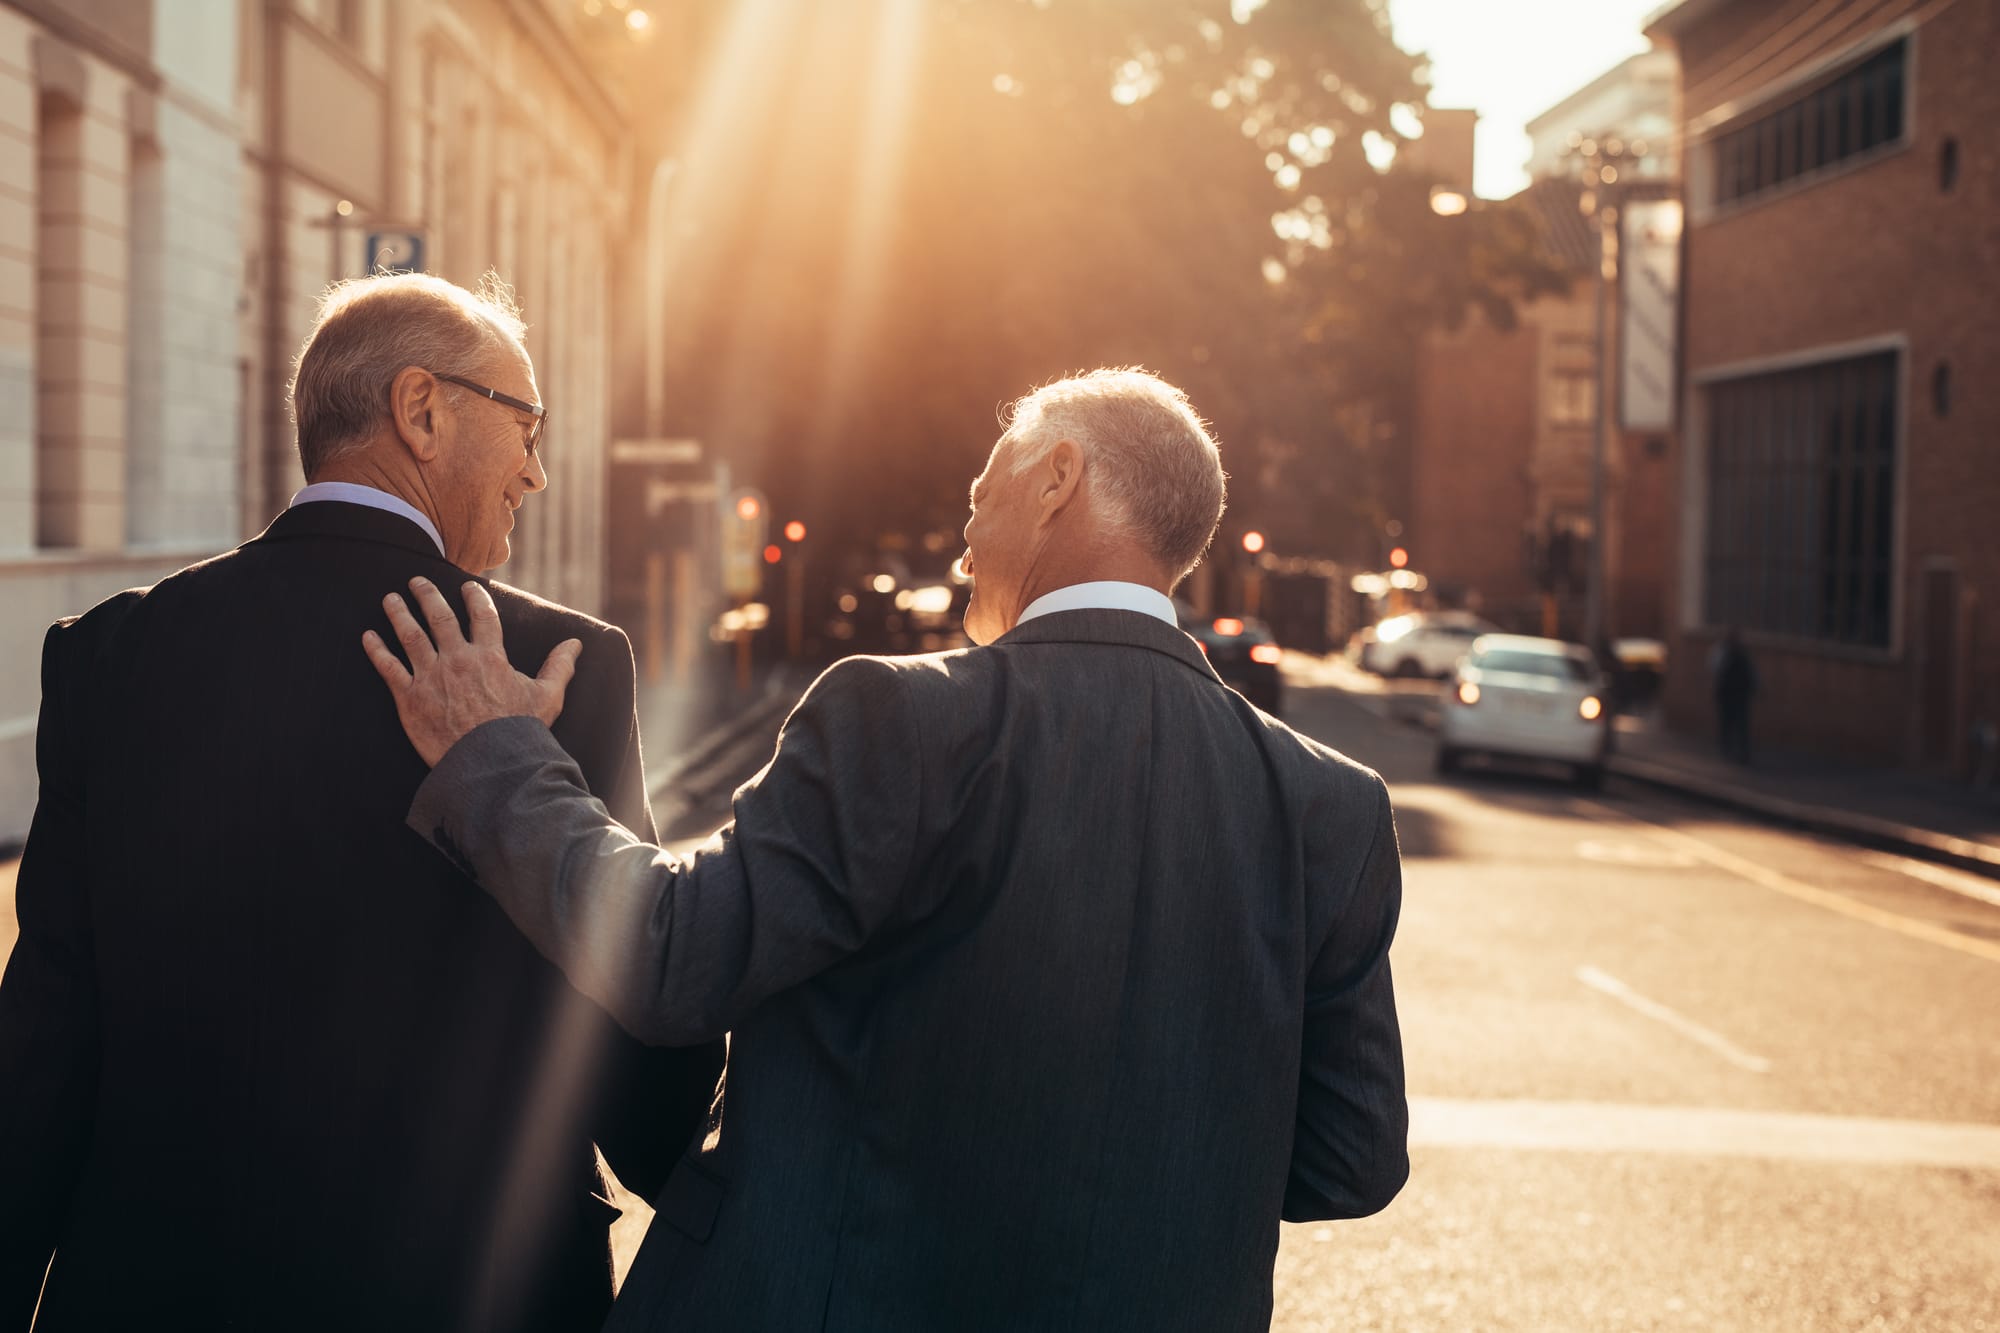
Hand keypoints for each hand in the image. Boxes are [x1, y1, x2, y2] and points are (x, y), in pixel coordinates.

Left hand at [361, 576, 581, 765]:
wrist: (489, 763)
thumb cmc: (519, 732)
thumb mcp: (548, 697)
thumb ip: (559, 667)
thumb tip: (576, 644)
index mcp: (489, 656)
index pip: (482, 616)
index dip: (475, 598)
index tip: (467, 586)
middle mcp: (457, 660)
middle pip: (439, 618)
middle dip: (427, 595)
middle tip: (417, 581)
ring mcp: (430, 677)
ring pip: (410, 636)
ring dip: (398, 614)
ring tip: (390, 599)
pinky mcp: (409, 698)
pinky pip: (388, 668)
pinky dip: (376, 650)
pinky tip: (368, 636)